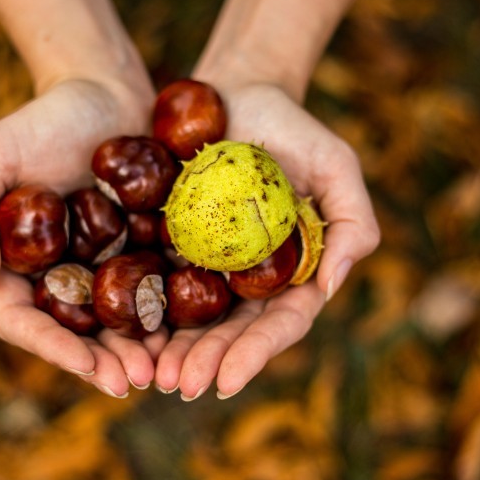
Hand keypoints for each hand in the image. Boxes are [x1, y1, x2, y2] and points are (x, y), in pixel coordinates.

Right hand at [0, 78, 167, 396]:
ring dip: (137, 352)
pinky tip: (190, 333)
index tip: (86, 366)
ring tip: (165, 369)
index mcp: (17, 265)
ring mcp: (103, 268)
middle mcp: (59, 276)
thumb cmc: (43, 118)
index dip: (52, 349)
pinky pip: (155, 293)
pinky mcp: (143, 253)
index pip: (23, 321)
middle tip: (136, 381)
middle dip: (103, 363)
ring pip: (117, 324)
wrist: (105, 92)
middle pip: (74, 335)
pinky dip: (168, 319)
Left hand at [155, 83, 379, 399]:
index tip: (227, 383)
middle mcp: (250, 278)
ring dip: (174, 350)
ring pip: (193, 318)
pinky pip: (157, 281)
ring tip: (151, 374)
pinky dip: (146, 310)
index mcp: (292, 271)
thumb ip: (353, 223)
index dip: (254, 355)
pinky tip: (126, 332)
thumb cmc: (295, 128)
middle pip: (231, 331)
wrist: (238, 94)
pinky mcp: (172, 245)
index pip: (278, 324)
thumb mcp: (337, 166)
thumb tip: (331, 285)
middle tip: (179, 385)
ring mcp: (209, 264)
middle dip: (207, 362)